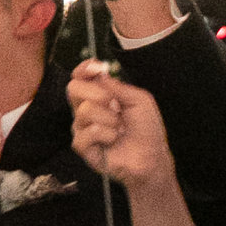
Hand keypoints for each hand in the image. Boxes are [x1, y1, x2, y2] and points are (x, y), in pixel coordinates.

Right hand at [68, 61, 175, 192]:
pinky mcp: (81, 145)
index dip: (84, 69)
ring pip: (84, 111)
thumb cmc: (146, 129)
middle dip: (97, 93)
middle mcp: (86, 108)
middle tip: (114, 104)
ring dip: (109, 119)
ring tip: (120, 128)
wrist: (151, 157)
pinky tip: (113, 139)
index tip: (96, 68)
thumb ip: (118, 86)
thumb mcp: (140, 100)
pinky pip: (88, 132)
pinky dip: (107, 134)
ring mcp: (81, 127)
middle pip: (73, 88)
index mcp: (98, 95)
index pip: (80, 77)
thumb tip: (99, 73)